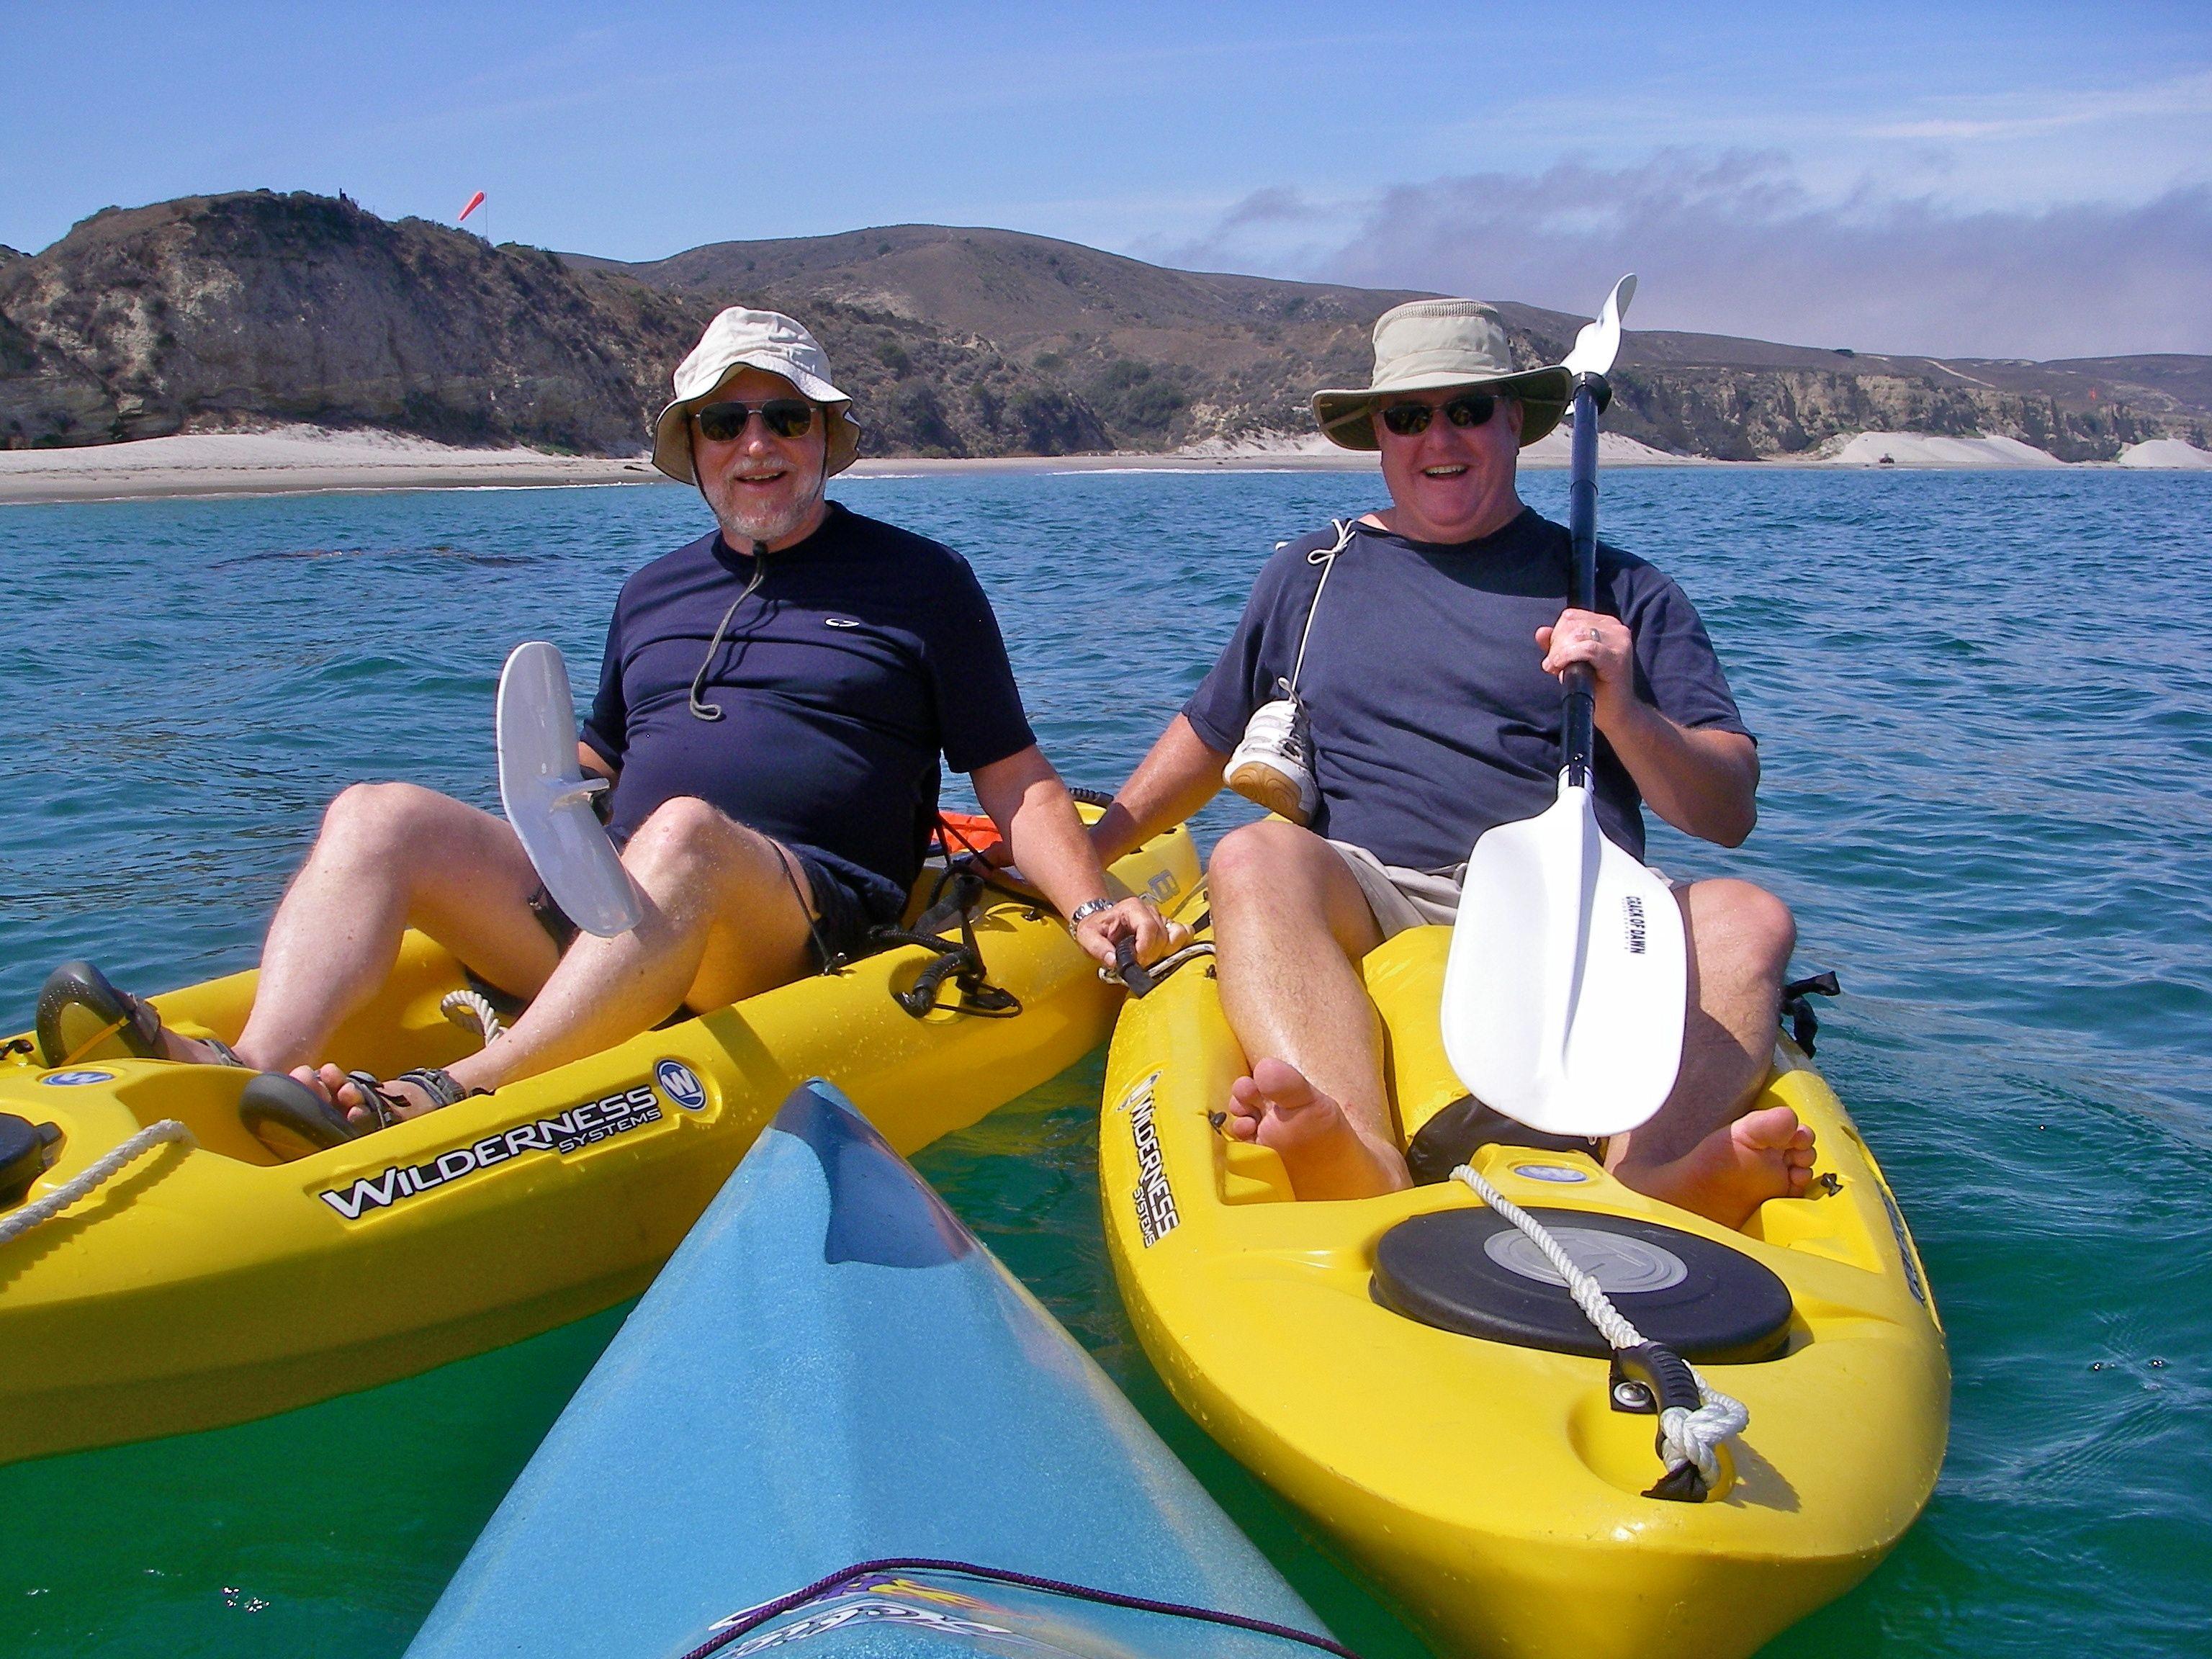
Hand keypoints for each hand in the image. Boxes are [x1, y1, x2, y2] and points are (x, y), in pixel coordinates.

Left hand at [1073, 896, 1188, 971]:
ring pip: (1177, 935)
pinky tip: (1165, 953)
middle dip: (1151, 955)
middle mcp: (1150, 911)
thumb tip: (1113, 960)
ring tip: (1150, 958)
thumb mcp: (1087, 936)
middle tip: (1137, 963)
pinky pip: (1185, 933)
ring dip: (1166, 952)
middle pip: (1163, 936)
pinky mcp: (1168, 927)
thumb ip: (1098, 948)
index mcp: (1132, 908)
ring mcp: (1161, 918)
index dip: (1145, 948)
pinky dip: (1179, 945)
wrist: (1101, 924)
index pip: (1149, 927)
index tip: (1136, 962)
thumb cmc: (1096, 928)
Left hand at [1537, 608, 1634, 720]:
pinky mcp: (1618, 658)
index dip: (1556, 635)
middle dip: (1556, 645)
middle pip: (1572, 623)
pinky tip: (1561, 667)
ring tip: (1557, 669)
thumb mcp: (1570, 662)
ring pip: (1578, 633)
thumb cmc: (1594, 687)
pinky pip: (1587, 648)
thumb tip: (1541, 631)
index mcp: (1605, 624)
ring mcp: (1619, 641)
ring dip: (1560, 652)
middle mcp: (1615, 628)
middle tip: (1553, 666)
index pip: (1571, 617)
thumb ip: (1556, 646)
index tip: (1554, 657)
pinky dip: (1569, 656)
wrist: (1616, 713)